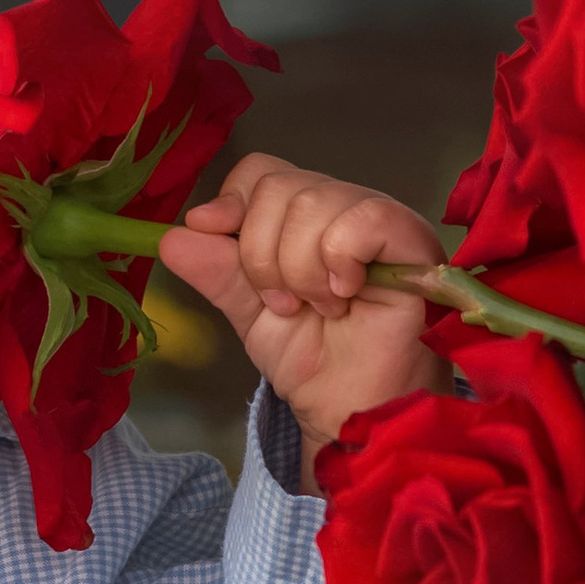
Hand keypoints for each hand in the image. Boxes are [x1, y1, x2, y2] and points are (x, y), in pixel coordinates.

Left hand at [160, 153, 447, 476]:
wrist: (351, 411)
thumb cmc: (315, 362)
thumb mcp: (250, 314)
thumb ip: (217, 272)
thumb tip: (172, 236)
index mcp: (307, 217)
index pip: (261, 171)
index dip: (233, 203)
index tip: (218, 243)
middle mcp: (344, 207)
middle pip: (279, 185)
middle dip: (262, 255)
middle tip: (284, 304)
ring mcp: (381, 220)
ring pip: (314, 202)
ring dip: (299, 268)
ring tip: (320, 308)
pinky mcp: (412, 240)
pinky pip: (362, 219)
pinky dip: (338, 260)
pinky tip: (345, 295)